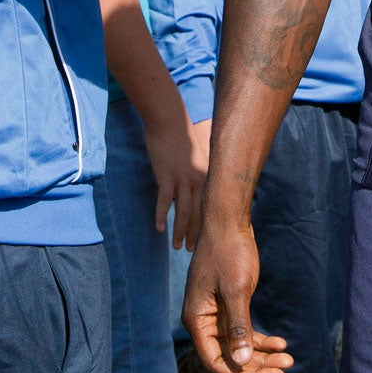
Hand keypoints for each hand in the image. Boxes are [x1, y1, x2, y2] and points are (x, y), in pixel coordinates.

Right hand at [143, 107, 207, 250]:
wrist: (169, 120)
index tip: (211, 239)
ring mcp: (183, 178)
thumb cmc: (182, 137)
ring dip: (181, 231)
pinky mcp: (166, 176)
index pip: (212, 204)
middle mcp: (199, 178)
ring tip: (178, 247)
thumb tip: (201, 188)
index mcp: (208, 174)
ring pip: (184, 211)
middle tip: (195, 252)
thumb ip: (201, 172)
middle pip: (200, 212)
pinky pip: (164, 200)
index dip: (212, 223)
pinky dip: (161, 215)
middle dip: (198, 234)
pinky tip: (159, 229)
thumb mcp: (198, 155)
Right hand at [184, 215, 294, 372]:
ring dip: (262, 354)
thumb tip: (241, 362)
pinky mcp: (230, 303)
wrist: (229, 221)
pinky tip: (281, 344)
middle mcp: (204, 320)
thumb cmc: (229, 253)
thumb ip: (237, 327)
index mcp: (197, 320)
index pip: (215, 359)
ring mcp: (217, 312)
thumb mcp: (236, 291)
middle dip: (257, 366)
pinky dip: (262, 338)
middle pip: (229, 354)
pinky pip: (243, 329)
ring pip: (239, 343)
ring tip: (288, 362)